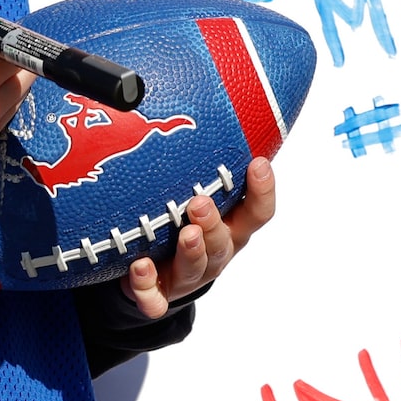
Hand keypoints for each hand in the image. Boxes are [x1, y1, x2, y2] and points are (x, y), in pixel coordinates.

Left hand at [117, 155, 274, 321]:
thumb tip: (164, 102)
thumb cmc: (178, 224)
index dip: (262, 191)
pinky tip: (138, 268)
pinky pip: (155, 298)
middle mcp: (214, 252)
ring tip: (185, 233)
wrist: (154, 277)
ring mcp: (187, 276)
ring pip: (197, 269)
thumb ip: (194, 163)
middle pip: (224, 242)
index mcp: (230, 227)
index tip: (258, 164)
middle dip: (214, 222)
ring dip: (192, 251)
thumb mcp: (194, 193)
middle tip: (200, 202)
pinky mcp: (158, 295)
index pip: (257, 212)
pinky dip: (147, 286)